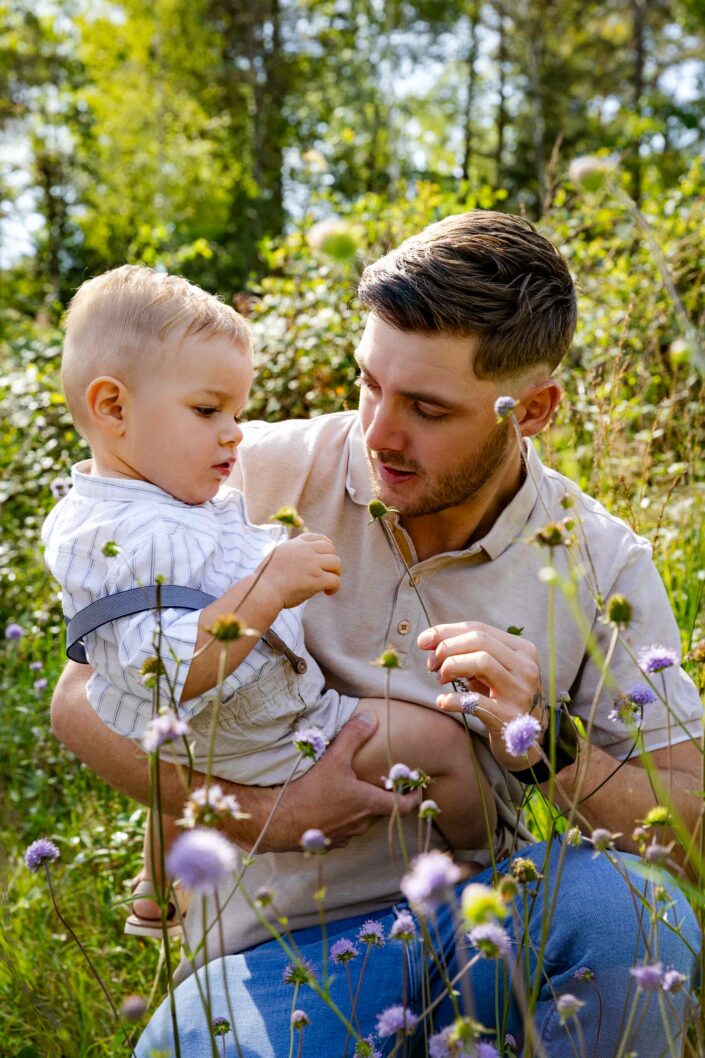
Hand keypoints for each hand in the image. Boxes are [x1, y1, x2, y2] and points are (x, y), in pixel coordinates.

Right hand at [255, 712, 420, 851]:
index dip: (413, 797)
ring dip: (362, 807)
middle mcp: (361, 824)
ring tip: (353, 789)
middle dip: (384, 796)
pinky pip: (344, 829)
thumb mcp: (333, 759)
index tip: (415, 789)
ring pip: (362, 820)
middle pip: (382, 811)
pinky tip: (330, 805)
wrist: (277, 821)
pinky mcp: (328, 842)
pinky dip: (344, 817)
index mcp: (369, 804)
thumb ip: (353, 737)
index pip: (403, 806)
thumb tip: (372, 718)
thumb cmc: (309, 791)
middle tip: (381, 780)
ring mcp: (345, 835)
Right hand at [263, 533, 340, 608]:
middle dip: (332, 560)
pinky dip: (334, 587)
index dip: (326, 545)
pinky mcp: (317, 579)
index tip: (328, 554)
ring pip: (336, 563)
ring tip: (329, 583)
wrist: (264, 590)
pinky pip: (335, 580)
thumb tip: (299, 559)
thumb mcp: (276, 556)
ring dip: (335, 573)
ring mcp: (312, 564)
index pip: (316, 537)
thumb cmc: (266, 579)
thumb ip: (290, 554)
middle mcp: (305, 551)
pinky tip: (327, 592)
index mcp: (295, 544)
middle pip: (330, 548)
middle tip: (329, 572)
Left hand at [417, 621, 543, 769]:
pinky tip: (442, 702)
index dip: (447, 632)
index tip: (423, 641)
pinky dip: (453, 699)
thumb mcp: (493, 673)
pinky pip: (476, 701)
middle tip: (431, 664)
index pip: (480, 629)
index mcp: (523, 650)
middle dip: (447, 648)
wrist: (526, 742)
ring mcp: (520, 692)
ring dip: (452, 666)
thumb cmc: (502, 700)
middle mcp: (526, 668)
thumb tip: (431, 641)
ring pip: (482, 661)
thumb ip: (470, 654)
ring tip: (440, 679)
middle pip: (480, 641)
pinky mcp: (508, 717)